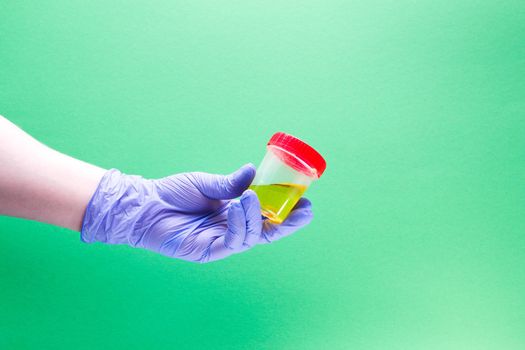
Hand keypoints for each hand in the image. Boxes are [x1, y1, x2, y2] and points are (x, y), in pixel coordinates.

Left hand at [81, 164, 312, 262]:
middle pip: (266, 231)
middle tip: (306, 210)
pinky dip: (240, 224)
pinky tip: (240, 205)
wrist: (145, 203)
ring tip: (254, 197)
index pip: (265, 216)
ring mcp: (221, 242)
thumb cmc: (173, 193)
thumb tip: (253, 172)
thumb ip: (230, 184)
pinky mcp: (208, 251)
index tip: (304, 201)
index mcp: (232, 213)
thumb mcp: (207, 183)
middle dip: (287, 223)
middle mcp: (230, 229)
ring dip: (258, 217)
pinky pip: (232, 241)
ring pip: (252, 236)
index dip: (284, 211)